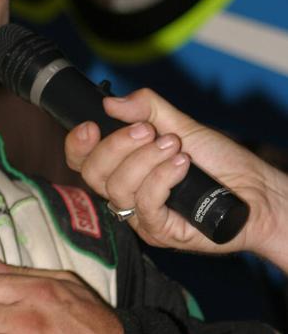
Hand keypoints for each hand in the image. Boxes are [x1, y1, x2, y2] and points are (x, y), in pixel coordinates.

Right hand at [64, 88, 287, 268]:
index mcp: (123, 168)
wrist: (255, 190)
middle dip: (117, 146)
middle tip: (149, 131)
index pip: (83, 161)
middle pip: (93, 174)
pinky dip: (161, 179)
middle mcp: (126, 194)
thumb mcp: (182, 125)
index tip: (92, 125)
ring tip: (174, 146)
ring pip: (118, 189)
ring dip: (145, 160)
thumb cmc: (219, 162)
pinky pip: (144, 205)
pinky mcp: (160, 231)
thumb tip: (111, 101)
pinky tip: (181, 166)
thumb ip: (148, 109)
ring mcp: (140, 216)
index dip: (78, 145)